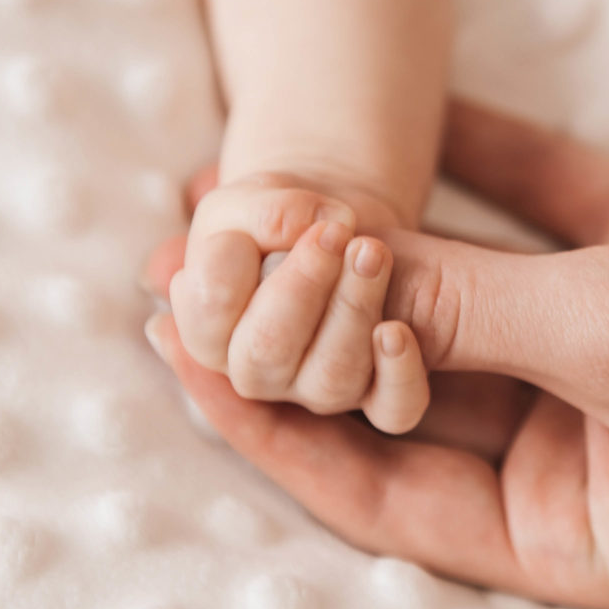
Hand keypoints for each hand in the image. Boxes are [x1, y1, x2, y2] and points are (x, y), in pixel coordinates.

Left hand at [143, 101, 608, 608]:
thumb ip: (485, 316)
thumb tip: (348, 280)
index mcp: (571, 529)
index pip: (377, 491)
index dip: (272, 424)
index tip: (182, 357)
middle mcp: (575, 446)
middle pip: (398, 382)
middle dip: (297, 318)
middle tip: (196, 260)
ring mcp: (601, 351)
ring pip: (454, 294)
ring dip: (366, 237)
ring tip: (256, 190)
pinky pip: (538, 209)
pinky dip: (479, 158)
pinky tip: (403, 118)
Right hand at [166, 169, 428, 433]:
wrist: (331, 230)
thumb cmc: (276, 218)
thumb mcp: (253, 199)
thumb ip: (267, 211)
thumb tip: (311, 227)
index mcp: (207, 330)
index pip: (208, 309)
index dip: (240, 260)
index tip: (273, 215)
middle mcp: (257, 373)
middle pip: (267, 352)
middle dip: (303, 286)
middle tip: (333, 231)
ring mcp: (315, 390)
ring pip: (331, 378)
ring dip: (353, 310)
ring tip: (371, 250)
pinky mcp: (375, 394)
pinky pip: (394, 410)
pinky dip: (400, 376)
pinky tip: (397, 330)